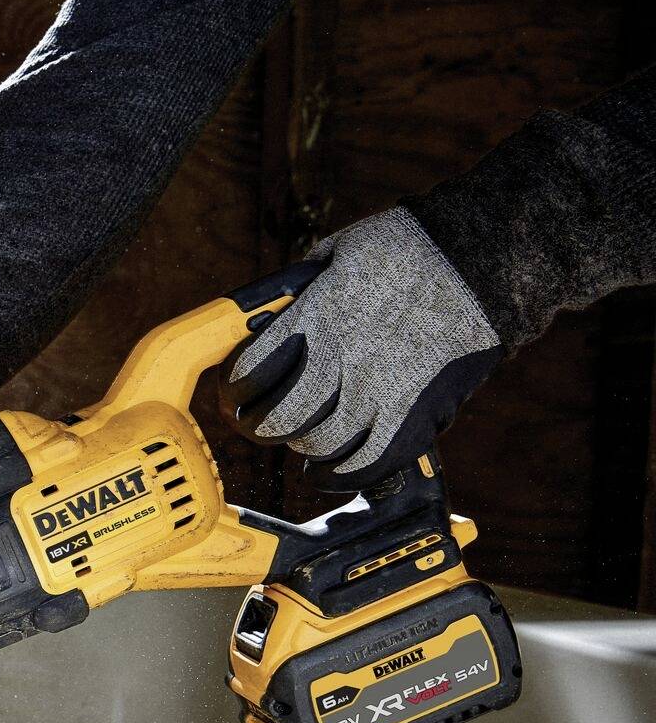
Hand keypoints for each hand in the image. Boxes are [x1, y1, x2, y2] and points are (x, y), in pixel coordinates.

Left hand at [226, 207, 501, 486]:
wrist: (487, 257)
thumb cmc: (410, 247)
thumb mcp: (338, 252)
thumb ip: (300, 288)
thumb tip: (270, 313)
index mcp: (316, 316)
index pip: (251, 372)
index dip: (235, 391)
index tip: (236, 395)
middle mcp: (344, 358)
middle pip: (280, 419)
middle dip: (261, 427)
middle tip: (262, 425)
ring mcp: (382, 390)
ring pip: (321, 446)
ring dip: (304, 447)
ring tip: (302, 439)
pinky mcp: (419, 414)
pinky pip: (370, 464)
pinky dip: (342, 475)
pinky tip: (329, 470)